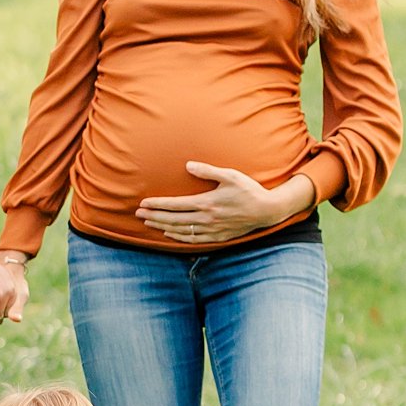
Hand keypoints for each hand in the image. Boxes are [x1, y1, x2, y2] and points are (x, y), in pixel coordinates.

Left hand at [136, 164, 315, 245]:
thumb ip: (208, 171)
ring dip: (162, 227)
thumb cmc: (249, 190)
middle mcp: (207, 218)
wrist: (267, 211)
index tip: (144, 203)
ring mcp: (212, 229)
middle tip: (138, 215)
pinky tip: (169, 234)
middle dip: (154, 217)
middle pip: (174, 219)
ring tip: (148, 223)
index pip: (176, 205)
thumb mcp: (230, 175)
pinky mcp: (218, 237)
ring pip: (181, 230)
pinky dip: (178, 237)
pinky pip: (193, 239)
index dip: (158, 204)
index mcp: (207, 202)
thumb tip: (188, 165)